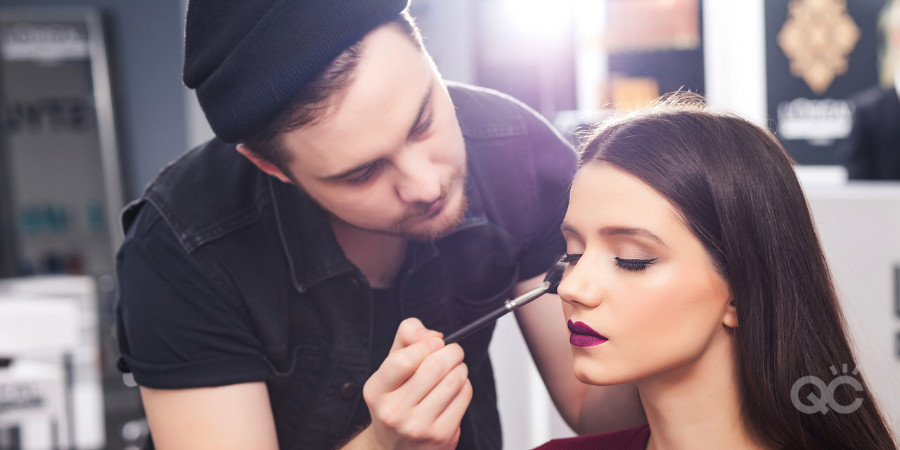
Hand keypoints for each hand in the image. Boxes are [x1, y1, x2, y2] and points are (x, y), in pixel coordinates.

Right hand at [359, 317, 472, 448]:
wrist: (396, 446)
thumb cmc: (397, 398)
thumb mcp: (391, 366)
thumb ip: (407, 338)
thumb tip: (434, 336)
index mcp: (376, 391)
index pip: (403, 360)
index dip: (426, 344)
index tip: (436, 342)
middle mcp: (393, 412)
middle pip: (434, 367)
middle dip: (451, 352)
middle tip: (453, 351)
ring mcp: (418, 427)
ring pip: (454, 381)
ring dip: (460, 368)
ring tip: (455, 368)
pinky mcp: (442, 436)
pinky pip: (464, 397)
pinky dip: (465, 385)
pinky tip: (456, 388)